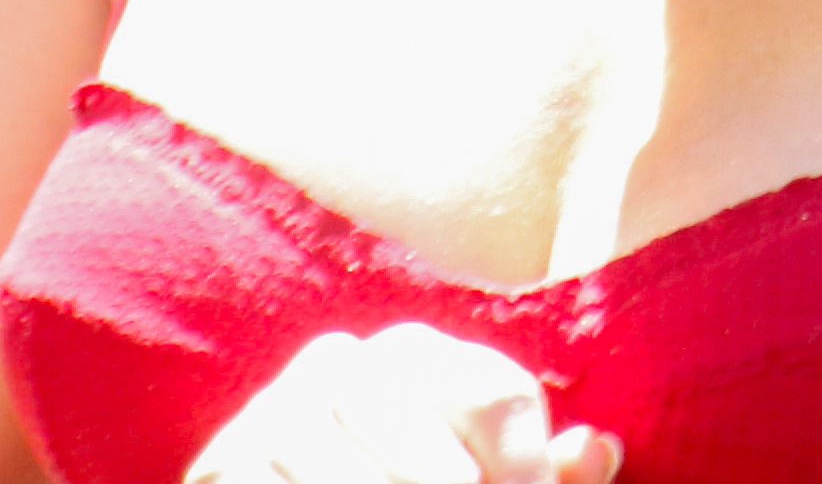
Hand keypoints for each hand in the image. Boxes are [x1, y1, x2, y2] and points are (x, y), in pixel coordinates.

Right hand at [188, 323, 617, 481]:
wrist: (289, 481)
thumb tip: (596, 450)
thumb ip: (540, 468)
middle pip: (445, 469)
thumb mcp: (476, 472)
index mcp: (414, 350)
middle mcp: (342, 363)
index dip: (527, 474)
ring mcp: (274, 414)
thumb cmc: (404, 483)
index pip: (498, 399)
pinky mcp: (225, 467)